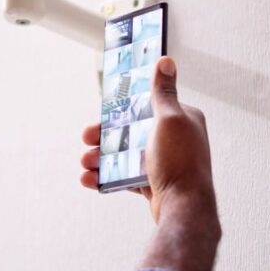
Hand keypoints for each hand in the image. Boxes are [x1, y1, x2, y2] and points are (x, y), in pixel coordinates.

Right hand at [80, 56, 215, 222]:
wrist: (184, 209)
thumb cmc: (180, 163)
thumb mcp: (169, 119)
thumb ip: (163, 91)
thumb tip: (166, 61)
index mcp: (180, 119)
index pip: (146, 106)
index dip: (122, 108)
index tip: (102, 112)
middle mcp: (174, 138)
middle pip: (131, 130)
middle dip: (104, 136)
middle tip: (87, 139)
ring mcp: (163, 161)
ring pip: (124, 154)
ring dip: (101, 157)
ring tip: (85, 163)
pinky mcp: (154, 182)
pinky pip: (125, 175)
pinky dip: (107, 177)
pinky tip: (91, 179)